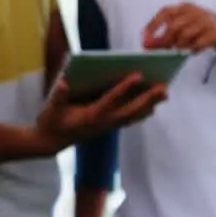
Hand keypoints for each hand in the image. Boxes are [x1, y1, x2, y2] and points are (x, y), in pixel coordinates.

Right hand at [35, 75, 166, 149]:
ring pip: (133, 115)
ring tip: (165, 94)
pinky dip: (142, 113)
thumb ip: (58, 97)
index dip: (124, 87)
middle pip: (130, 109)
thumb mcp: (50, 109)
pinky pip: (129, 119)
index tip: (137, 74)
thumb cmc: (51, 122)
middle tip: (163, 86)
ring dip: (150, 105)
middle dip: (147, 98)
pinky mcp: (108, 127)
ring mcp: (107, 126)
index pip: (111, 99)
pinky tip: (152, 106)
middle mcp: (103, 122)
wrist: (51, 142)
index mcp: (90, 115)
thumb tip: (63, 83)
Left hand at [143, 2, 215, 53]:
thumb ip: (167, 33)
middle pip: (174, 26)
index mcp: (184, 7)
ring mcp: (206, 20)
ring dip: (179, 46)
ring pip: (185, 36)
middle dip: (164, 40)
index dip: (153, 24)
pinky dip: (193, 49)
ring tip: (179, 51)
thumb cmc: (199, 29)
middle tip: (161, 50)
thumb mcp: (183, 27)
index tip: (145, 37)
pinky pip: (199, 43)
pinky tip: (193, 52)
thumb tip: (147, 44)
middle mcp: (194, 11)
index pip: (165, 12)